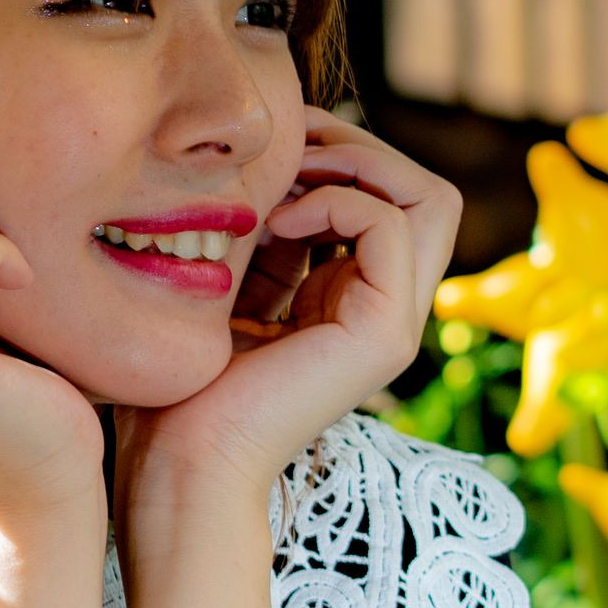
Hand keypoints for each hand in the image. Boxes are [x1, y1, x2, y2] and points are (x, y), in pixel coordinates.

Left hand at [118, 115, 460, 508]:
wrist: (179, 462)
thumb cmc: (180, 382)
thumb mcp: (226, 284)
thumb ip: (262, 235)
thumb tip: (271, 161)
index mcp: (350, 297)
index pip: (387, 195)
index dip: (336, 154)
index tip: (269, 149)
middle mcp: (384, 308)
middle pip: (423, 190)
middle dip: (357, 147)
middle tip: (289, 145)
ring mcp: (394, 323)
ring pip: (429, 199)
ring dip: (355, 165)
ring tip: (285, 181)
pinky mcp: (385, 335)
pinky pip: (393, 226)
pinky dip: (337, 202)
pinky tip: (278, 223)